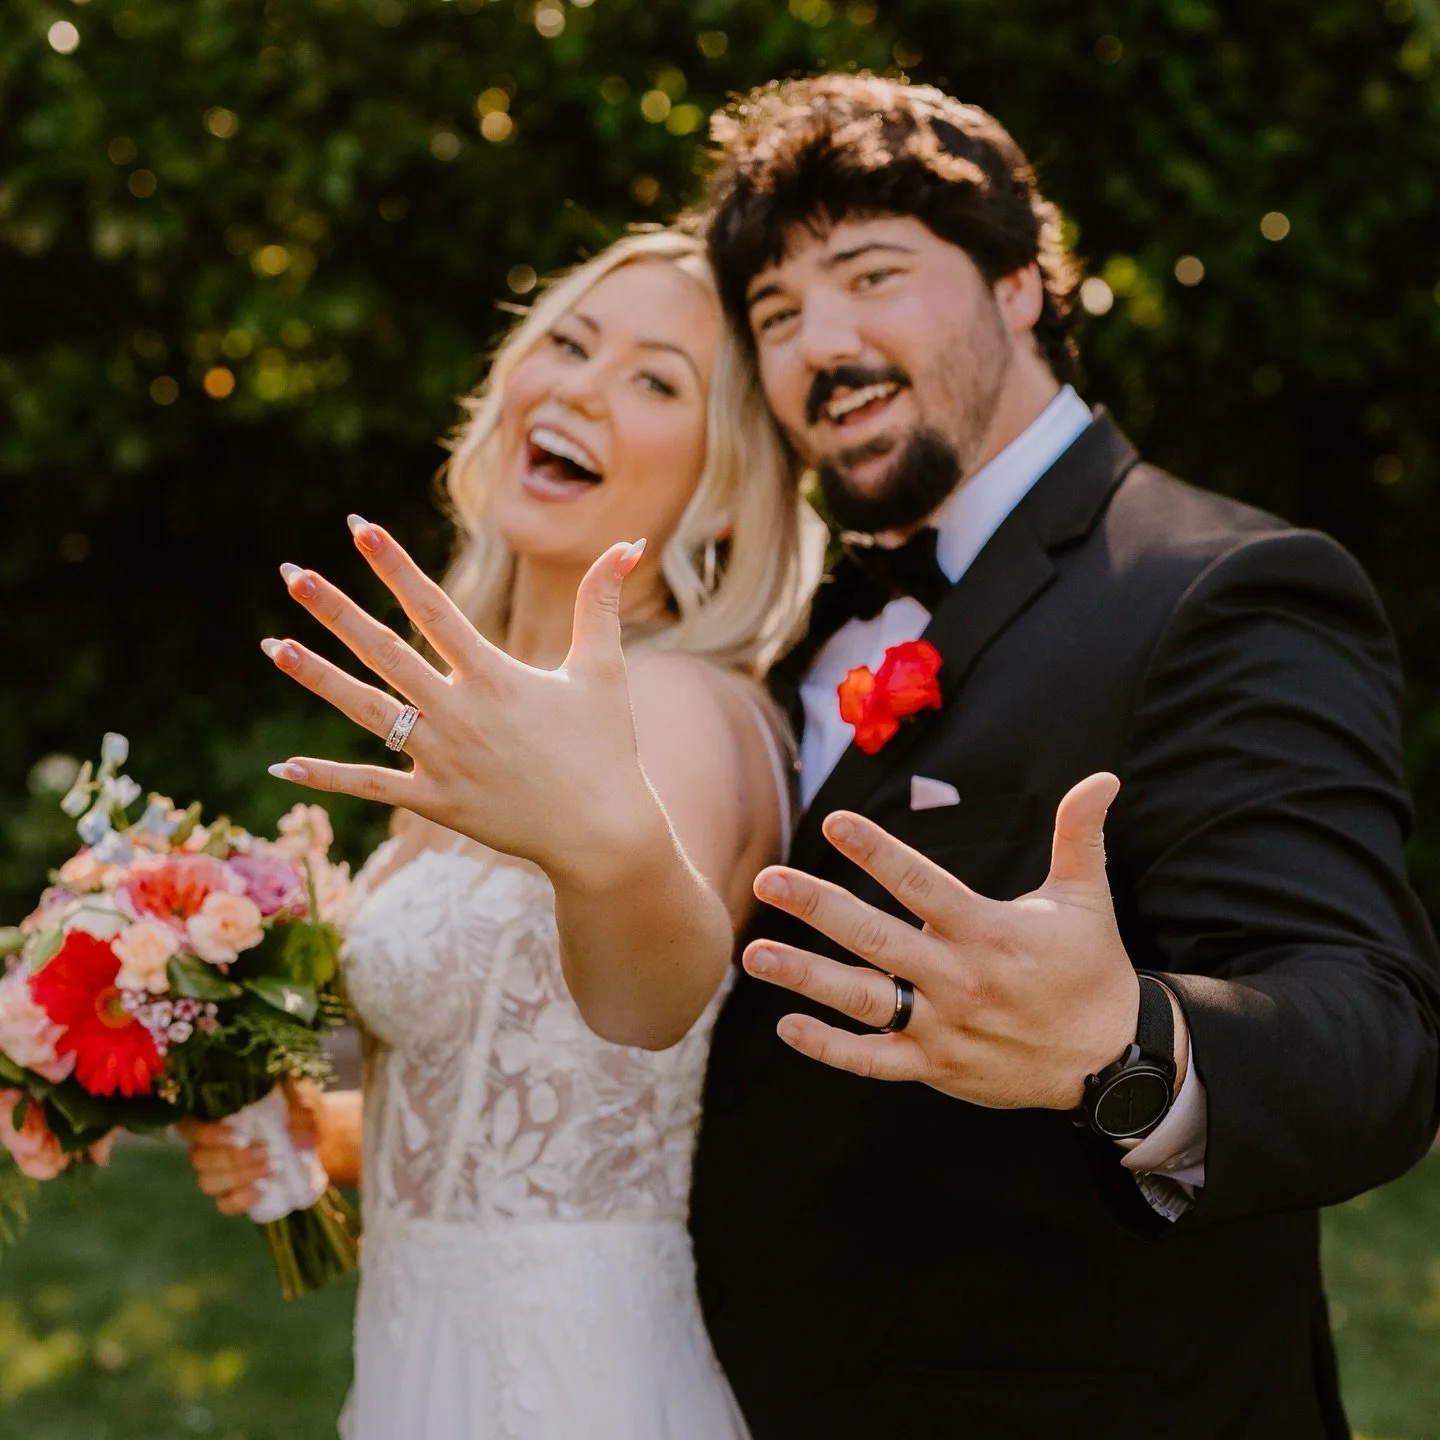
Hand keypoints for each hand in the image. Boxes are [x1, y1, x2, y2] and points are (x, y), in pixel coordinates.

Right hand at [177, 1079, 321, 1216]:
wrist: (321, 1140)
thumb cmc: (302, 1113)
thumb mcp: (306, 1100)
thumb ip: (302, 1113)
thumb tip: (301, 1143)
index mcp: (219, 1116)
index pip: (190, 1126)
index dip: (207, 1134)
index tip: (240, 1137)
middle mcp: (212, 1145)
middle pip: (199, 1158)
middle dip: (233, 1158)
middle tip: (267, 1152)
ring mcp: (221, 1173)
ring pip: (207, 1182)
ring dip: (238, 1177)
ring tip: (271, 1168)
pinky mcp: (235, 1194)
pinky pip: (224, 1203)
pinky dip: (240, 1199)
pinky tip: (262, 1189)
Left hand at [264, 518, 655, 885]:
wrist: (604, 833)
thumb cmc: (607, 748)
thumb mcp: (605, 670)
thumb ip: (602, 603)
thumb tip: (629, 545)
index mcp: (495, 676)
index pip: (433, 607)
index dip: (393, 565)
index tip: (358, 528)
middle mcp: (459, 713)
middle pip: (384, 651)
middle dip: (335, 610)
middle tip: (292, 576)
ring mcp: (442, 760)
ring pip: (367, 710)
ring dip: (318, 677)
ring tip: (275, 646)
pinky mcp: (435, 802)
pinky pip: (371, 786)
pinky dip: (327, 776)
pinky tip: (281, 766)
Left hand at [741, 773, 1140, 1110]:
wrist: (1112, 1061)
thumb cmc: (1092, 969)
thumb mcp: (1088, 898)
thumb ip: (1080, 835)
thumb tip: (1104, 777)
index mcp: (988, 930)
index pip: (921, 884)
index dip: (877, 852)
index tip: (834, 822)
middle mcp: (959, 978)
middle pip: (877, 940)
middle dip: (818, 908)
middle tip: (766, 881)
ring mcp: (944, 1026)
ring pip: (864, 1001)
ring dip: (806, 978)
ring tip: (754, 956)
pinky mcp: (937, 1067)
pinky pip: (875, 1061)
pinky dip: (831, 1049)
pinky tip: (788, 1026)